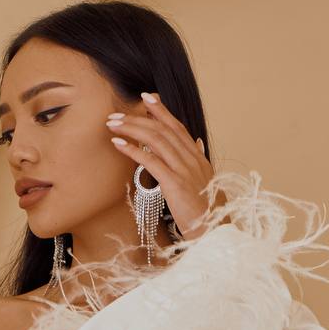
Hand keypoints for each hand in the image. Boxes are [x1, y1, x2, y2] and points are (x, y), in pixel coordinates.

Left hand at [106, 92, 220, 239]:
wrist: (214, 231)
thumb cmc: (207, 211)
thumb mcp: (206, 181)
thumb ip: (199, 160)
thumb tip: (197, 143)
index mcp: (198, 158)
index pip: (178, 128)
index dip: (162, 111)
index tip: (147, 97)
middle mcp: (192, 160)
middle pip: (163, 130)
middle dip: (138, 119)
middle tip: (117, 114)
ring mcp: (184, 170)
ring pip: (156, 140)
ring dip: (132, 129)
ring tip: (113, 125)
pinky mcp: (175, 184)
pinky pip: (151, 161)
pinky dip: (133, 150)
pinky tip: (119, 144)